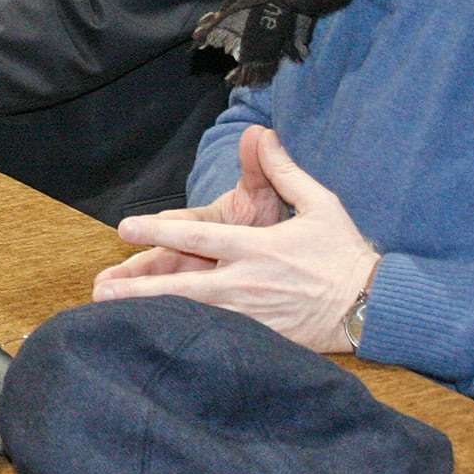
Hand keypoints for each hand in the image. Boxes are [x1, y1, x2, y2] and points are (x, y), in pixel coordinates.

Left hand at [92, 126, 380, 352]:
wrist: (371, 307)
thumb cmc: (344, 253)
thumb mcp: (320, 204)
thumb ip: (284, 171)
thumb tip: (264, 134)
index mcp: (258, 248)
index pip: (198, 237)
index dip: (158, 230)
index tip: (123, 227)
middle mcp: (248, 284)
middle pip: (184, 287)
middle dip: (141, 288)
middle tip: (102, 288)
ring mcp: (252, 317)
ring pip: (193, 316)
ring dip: (154, 316)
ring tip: (114, 318)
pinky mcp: (261, 340)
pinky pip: (216, 337)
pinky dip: (185, 337)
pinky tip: (157, 340)